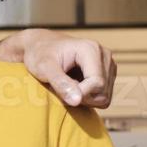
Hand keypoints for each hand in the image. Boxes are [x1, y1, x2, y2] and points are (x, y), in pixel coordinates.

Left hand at [0, 30, 116, 107]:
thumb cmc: (39, 54)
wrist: (40, 45)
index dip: (80, 94)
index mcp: (91, 49)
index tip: (61, 92)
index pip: (97, 83)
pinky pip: (103, 96)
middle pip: (103, 92)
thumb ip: (60, 83)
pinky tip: (74, 87)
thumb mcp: (44, 68)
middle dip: (82, 97)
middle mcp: (104, 55)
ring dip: (85, 98)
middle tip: (62, 89)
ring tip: (67, 87)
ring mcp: (108, 64)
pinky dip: (88, 97)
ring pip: (104, 97)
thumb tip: (77, 101)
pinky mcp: (107, 73)